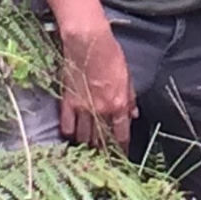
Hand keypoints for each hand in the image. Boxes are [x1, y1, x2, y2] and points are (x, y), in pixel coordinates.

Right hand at [57, 18, 135, 148]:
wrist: (88, 44)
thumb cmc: (111, 56)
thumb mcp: (128, 76)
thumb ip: (130, 98)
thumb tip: (133, 114)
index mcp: (118, 104)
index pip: (121, 133)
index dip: (122, 146)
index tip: (122, 154)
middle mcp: (101, 111)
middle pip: (101, 138)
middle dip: (103, 150)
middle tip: (103, 156)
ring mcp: (82, 108)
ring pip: (84, 136)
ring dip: (87, 144)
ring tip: (88, 149)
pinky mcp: (67, 103)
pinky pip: (67, 126)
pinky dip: (70, 133)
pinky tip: (72, 135)